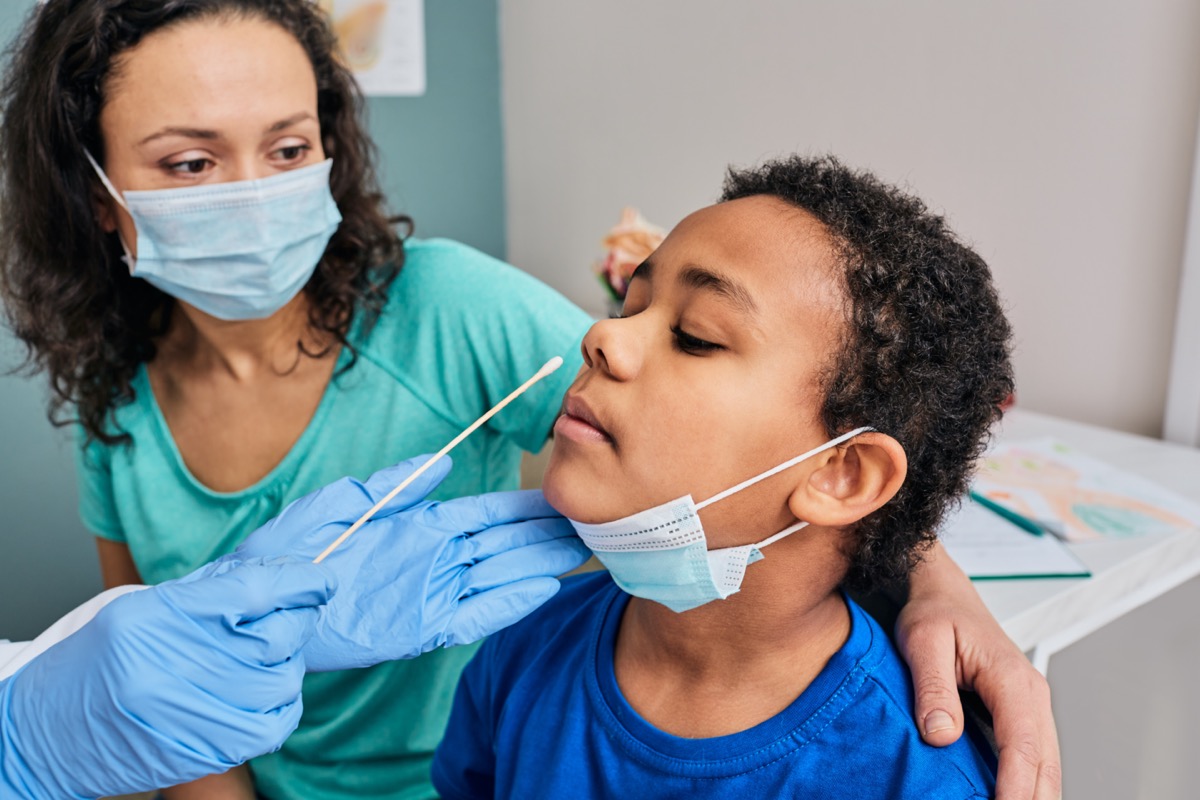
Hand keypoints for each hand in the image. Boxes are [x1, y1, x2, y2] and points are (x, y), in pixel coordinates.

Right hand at [0, 557, 334, 798]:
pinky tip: (266, 692)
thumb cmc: (95, 663)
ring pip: (283, 679)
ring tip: (267, 656)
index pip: (256, 590)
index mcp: (162, 617)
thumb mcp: (141, 607)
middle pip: (278, 634)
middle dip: (299, 619)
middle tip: (296, 614)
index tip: (319, 578)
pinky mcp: (203, 750)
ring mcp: (191, 712)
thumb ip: (209, 590)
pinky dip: (283, 704)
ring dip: (288, 663)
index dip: (300, 581)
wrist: (45, 733)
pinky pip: (275, 724)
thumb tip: (275, 573)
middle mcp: (177, 665)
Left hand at [236, 455, 590, 670]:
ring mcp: (429, 594)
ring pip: (498, 577)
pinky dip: (508, 605)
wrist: (258, 607)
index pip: (483, 512)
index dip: (522, 505)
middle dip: (545, 535)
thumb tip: (442, 464)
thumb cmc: (289, 550)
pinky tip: (541, 590)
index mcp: (417, 525)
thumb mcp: (339, 504)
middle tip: (591, 525)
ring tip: (582, 554)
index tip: (559, 496)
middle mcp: (432, 559)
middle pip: (502, 544)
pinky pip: (474, 617)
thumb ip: (393, 485)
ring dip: (539, 566)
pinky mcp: (419, 629)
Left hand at [895, 543, 1061, 799]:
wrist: (942, 592)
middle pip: (1045, 766)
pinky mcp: (1019, 716)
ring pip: (1044, 767)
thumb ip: (933, 688)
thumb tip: (940, 734)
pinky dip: (1024, 784)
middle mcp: (1032, 696)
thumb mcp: (922, 641)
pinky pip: (1031, 758)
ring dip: (1030, 794)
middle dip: (1029, 799)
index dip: (1016, 788)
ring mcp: (1030, 707)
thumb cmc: (934, 612)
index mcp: (1012, 679)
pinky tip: (1002, 797)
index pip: (1024, 746)